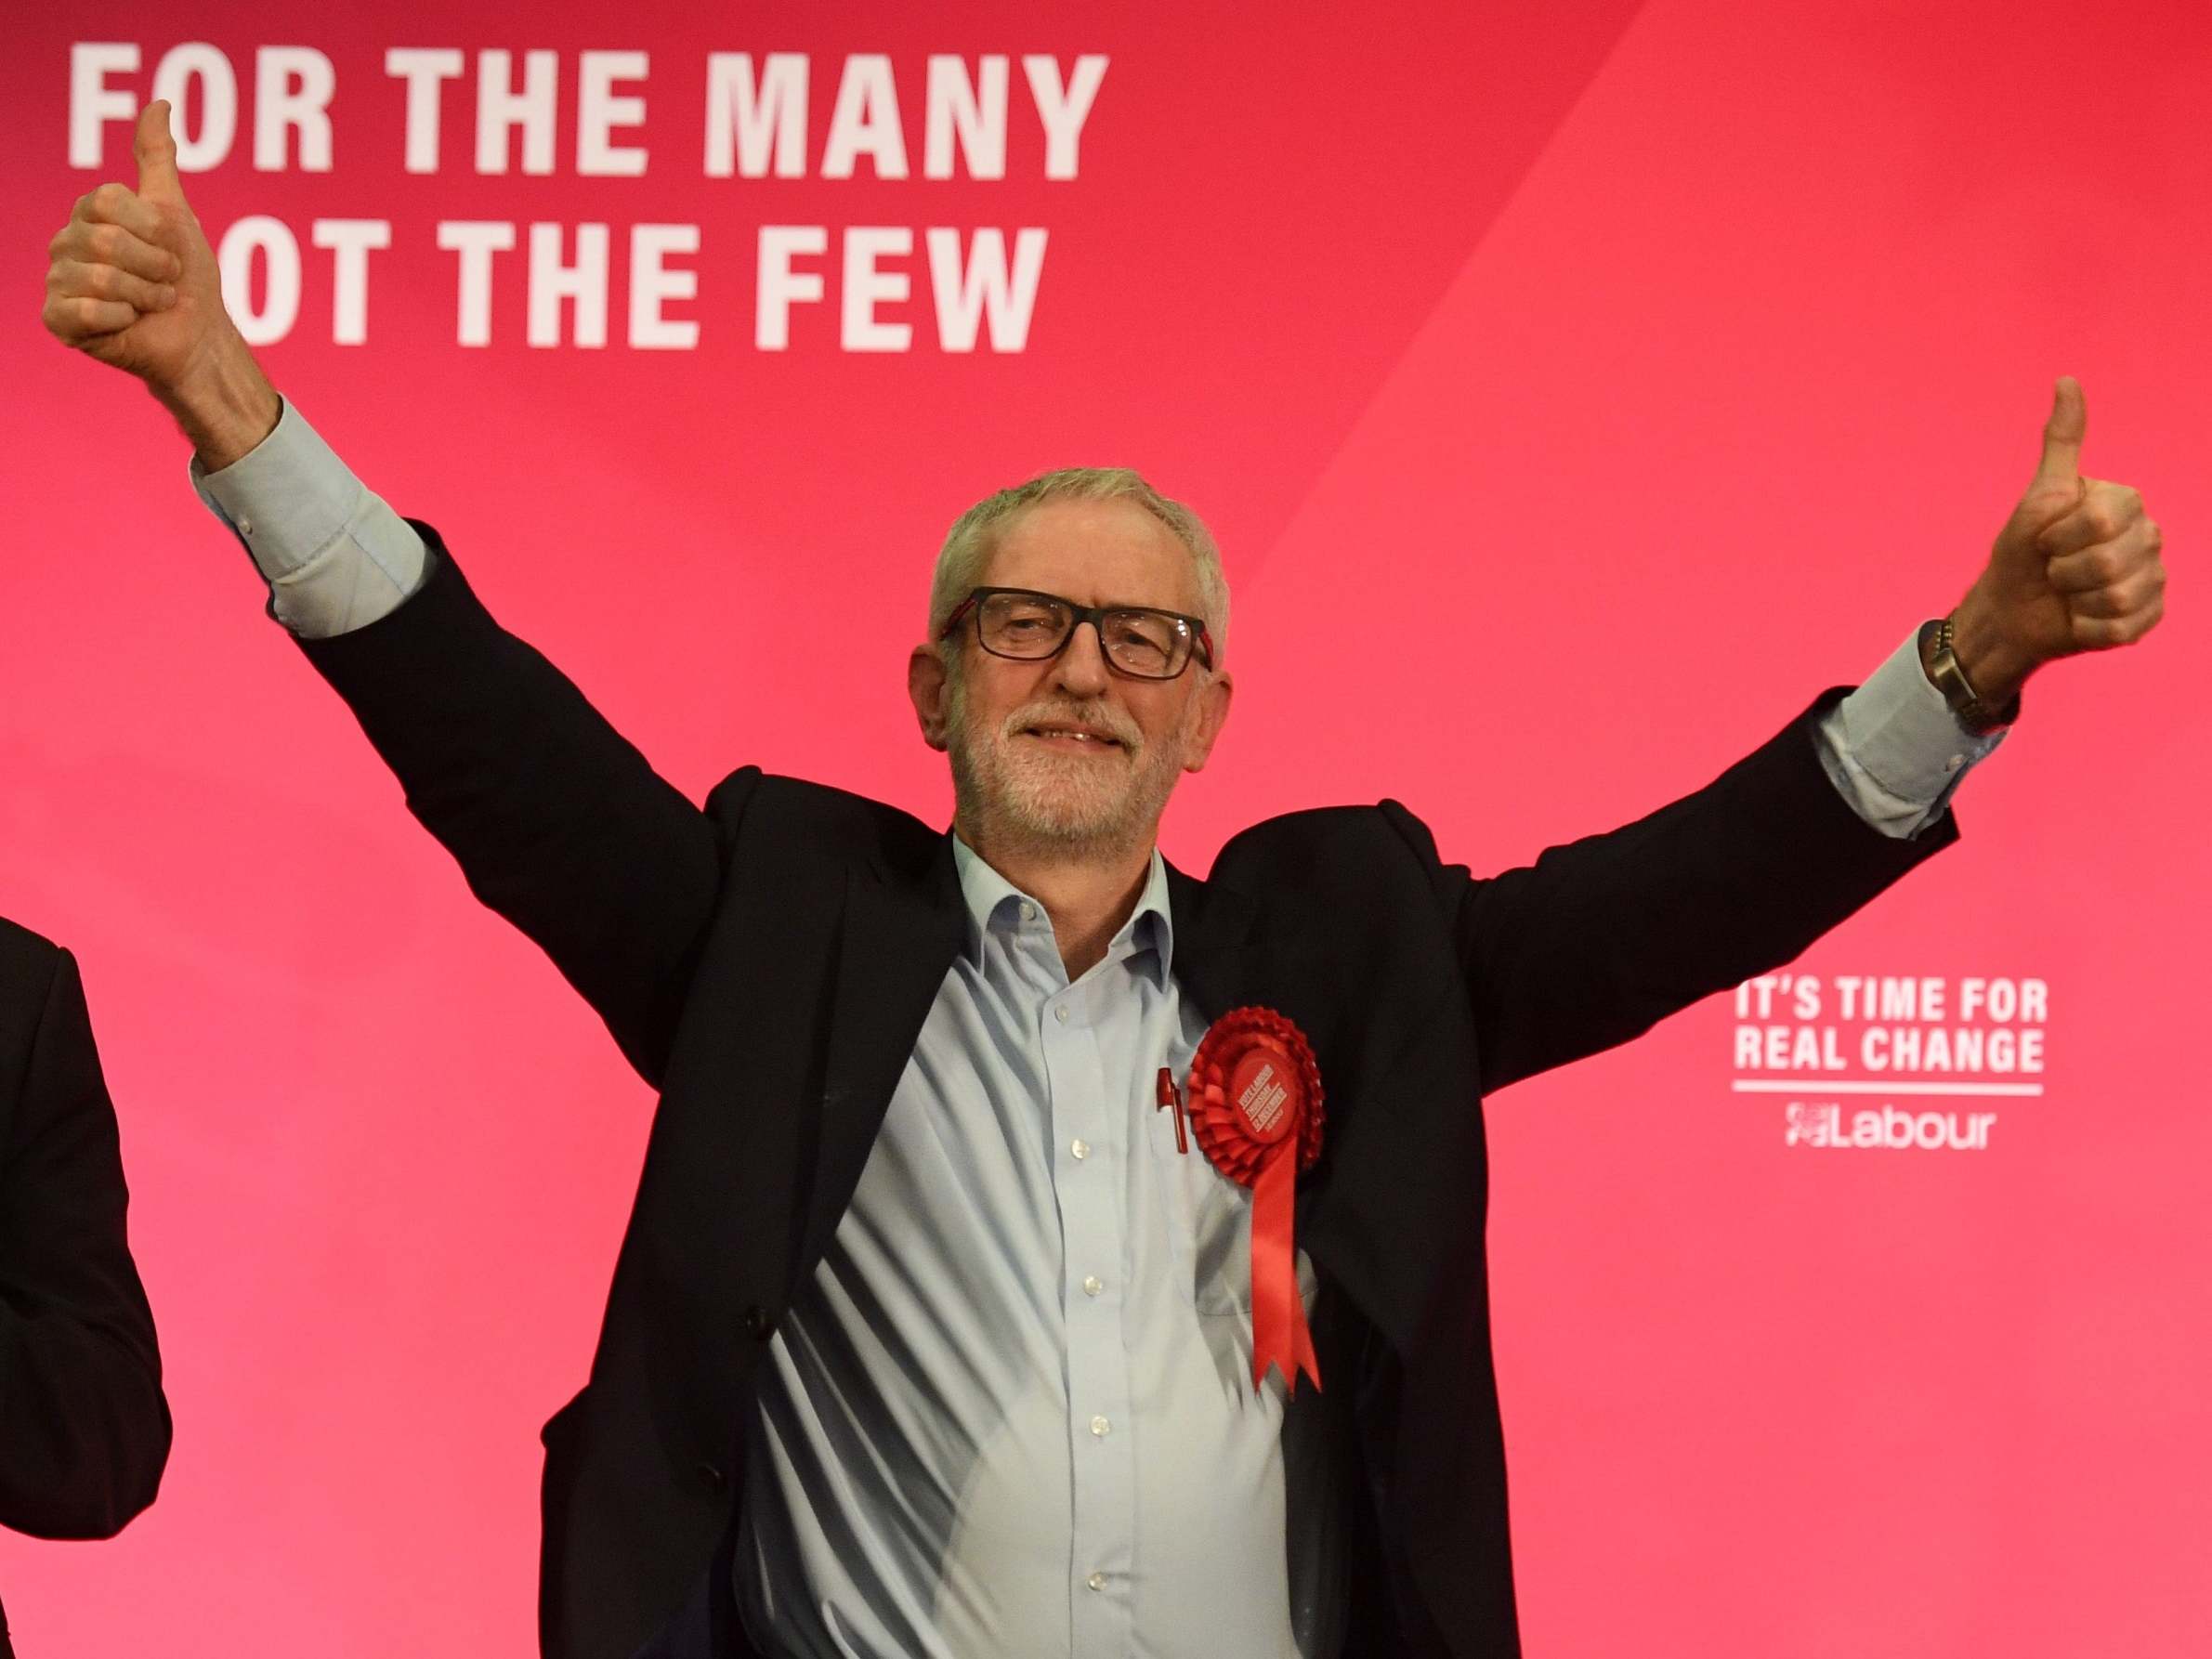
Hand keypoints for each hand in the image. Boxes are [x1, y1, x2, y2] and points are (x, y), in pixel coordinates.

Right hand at [42, 99, 277, 467]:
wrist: (198, 336)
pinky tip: (128, 322)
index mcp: (89, 214)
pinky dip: (121, 318)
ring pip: (99, 276)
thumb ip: (157, 160)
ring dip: (145, 294)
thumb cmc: (186, 278)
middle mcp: (66, 243)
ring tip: (153, 302)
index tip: (171, 248)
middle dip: (155, 266)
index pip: (110, 202)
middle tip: (166, 281)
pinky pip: (85, 310)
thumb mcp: (176, 213)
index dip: (153, 230)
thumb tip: (158, 103)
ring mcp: (58, 281)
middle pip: (106, 239)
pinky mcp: (59, 320)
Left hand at [1947, 377, 2166, 703]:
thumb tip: (2066, 379)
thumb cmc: (2023, 548)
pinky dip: (2086, 628)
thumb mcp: (2039, 495)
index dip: (2060, 535)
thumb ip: (2063, 442)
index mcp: (2127, 504)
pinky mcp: (2147, 619)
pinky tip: (2079, 618)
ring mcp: (2153, 579)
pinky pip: (2121, 628)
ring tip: (2067, 592)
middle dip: (2063, 570)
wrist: (2011, 607)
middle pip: (2108, 561)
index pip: (2101, 520)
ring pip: (2117, 597)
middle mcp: (2150, 538)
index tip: (2046, 537)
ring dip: (2075, 600)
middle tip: (2053, 568)